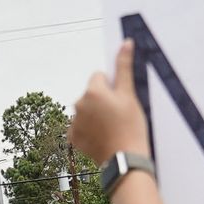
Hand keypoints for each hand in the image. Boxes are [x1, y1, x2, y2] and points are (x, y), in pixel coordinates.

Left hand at [69, 40, 150, 166]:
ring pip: (86, 110)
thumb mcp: (130, 95)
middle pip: (91, 93)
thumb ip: (124, 67)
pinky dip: (89, 130)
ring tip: (112, 129)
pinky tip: (102, 137)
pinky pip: (80, 126)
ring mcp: (74, 122)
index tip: (121, 101)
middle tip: (118, 116)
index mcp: (92, 91)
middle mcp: (78, 104)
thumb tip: (125, 43)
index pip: (99, 76)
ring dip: (96, 115)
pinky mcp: (73, 138)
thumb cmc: (130, 127)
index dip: (112, 87)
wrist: (125, 160)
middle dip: (103, 100)